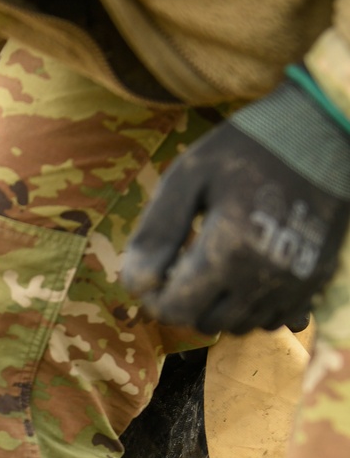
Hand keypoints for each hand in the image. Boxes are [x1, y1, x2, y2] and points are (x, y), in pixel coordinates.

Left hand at [121, 87, 349, 334]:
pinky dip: (252, 305)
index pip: (174, 310)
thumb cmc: (248, 148)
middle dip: (185, 299)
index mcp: (229, 251)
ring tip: (216, 261)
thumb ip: (156, 233)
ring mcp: (295, 284)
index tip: (155, 269)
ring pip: (239, 325)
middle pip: (205, 322)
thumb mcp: (188, 176)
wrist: (324, 133)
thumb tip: (134, 284)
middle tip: (184, 260)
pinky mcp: (315, 282)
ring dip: (218, 304)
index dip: (154, 295)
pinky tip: (247, 270)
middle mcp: (265, 278)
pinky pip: (273, 319)